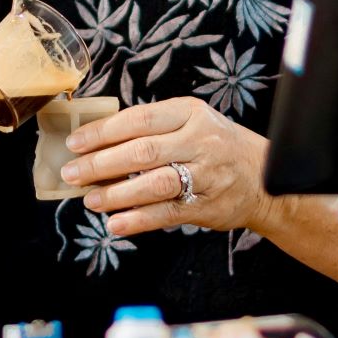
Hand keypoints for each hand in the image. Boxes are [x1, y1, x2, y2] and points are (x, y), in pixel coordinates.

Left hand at [60, 97, 268, 238]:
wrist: (265, 176)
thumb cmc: (217, 144)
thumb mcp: (192, 122)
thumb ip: (153, 128)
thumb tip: (97, 141)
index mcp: (190, 113)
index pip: (138, 119)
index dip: (102, 132)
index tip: (74, 144)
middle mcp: (200, 141)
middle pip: (142, 151)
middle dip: (100, 164)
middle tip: (72, 173)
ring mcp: (206, 174)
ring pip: (154, 184)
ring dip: (116, 194)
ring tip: (90, 200)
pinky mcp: (207, 205)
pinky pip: (167, 214)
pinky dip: (138, 220)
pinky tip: (115, 224)